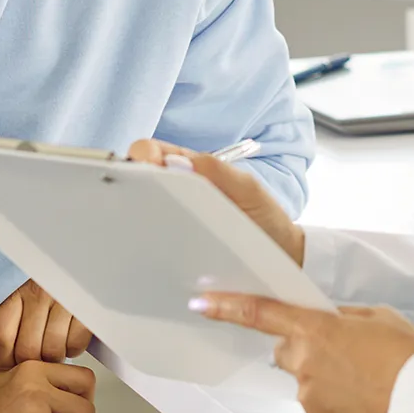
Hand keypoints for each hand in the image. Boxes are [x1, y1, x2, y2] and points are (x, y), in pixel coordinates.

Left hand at [0, 279, 91, 371]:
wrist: (83, 269)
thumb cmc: (49, 296)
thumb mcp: (24, 304)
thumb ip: (11, 331)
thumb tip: (5, 368)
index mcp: (19, 294)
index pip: (1, 337)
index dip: (4, 360)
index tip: (9, 368)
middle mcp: (40, 293)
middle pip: (27, 349)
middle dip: (33, 364)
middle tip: (39, 362)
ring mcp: (63, 300)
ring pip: (52, 350)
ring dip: (54, 359)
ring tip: (56, 351)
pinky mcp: (86, 308)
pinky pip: (75, 344)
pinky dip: (73, 350)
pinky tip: (70, 341)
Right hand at [126, 138, 304, 265]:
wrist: (282, 258)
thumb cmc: (268, 220)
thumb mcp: (247, 190)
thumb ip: (216, 171)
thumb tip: (173, 161)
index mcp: (195, 170)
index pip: (157, 153)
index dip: (143, 155)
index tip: (140, 165)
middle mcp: (181, 192)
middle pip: (144, 181)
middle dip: (131, 183)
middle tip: (132, 196)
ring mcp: (176, 220)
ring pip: (144, 211)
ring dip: (137, 214)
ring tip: (137, 221)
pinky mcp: (175, 247)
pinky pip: (154, 239)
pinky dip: (148, 240)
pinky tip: (149, 246)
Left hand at [191, 293, 413, 412]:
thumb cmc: (410, 359)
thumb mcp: (380, 318)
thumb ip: (345, 317)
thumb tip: (331, 322)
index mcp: (316, 330)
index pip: (261, 314)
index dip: (227, 306)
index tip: (203, 303)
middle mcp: (304, 364)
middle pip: (286, 349)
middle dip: (305, 347)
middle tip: (344, 351)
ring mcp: (309, 398)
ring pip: (304, 378)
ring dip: (324, 376)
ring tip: (364, 379)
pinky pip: (318, 404)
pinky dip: (334, 400)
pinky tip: (362, 399)